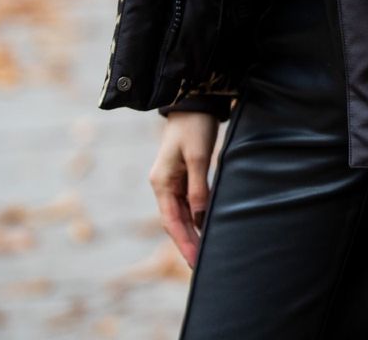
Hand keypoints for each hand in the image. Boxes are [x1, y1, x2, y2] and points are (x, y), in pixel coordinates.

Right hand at [149, 111, 218, 267]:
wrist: (193, 103)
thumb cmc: (194, 127)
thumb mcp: (197, 157)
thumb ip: (198, 188)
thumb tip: (199, 218)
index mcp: (161, 183)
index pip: (171, 222)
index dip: (183, 243)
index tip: (195, 261)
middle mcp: (163, 186)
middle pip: (175, 222)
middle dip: (187, 244)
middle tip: (202, 264)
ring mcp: (172, 182)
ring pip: (181, 215)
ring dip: (192, 233)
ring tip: (205, 252)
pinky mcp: (183, 176)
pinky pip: (188, 204)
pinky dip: (196, 218)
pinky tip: (205, 228)